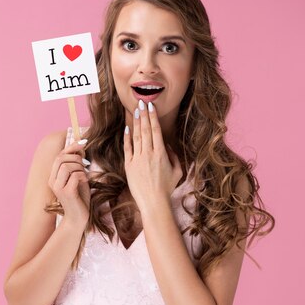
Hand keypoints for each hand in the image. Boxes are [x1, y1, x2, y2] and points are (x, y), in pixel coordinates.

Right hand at [48, 138, 89, 224]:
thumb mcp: (78, 179)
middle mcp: (53, 181)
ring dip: (80, 168)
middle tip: (85, 165)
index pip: (59, 155)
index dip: (72, 146)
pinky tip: (85, 182)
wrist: (78, 219)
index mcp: (53, 177)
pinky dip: (83, 176)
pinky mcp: (66, 193)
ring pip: (67, 166)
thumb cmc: (80, 199)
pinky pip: (75, 176)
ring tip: (84, 176)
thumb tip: (81, 148)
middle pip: (61, 158)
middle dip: (76, 157)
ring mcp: (58, 187)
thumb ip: (77, 166)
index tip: (84, 142)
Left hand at [123, 100, 182, 215]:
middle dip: (143, 115)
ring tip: (135, 111)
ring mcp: (137, 159)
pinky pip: (127, 148)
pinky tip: (127, 128)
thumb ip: (174, 156)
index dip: (153, 117)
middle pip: (145, 130)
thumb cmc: (167, 188)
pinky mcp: (129, 165)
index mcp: (161, 154)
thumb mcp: (177, 171)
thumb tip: (168, 146)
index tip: (151, 107)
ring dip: (136, 122)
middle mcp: (148, 153)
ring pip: (136, 136)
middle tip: (141, 102)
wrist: (153, 202)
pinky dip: (127, 137)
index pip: (156, 131)